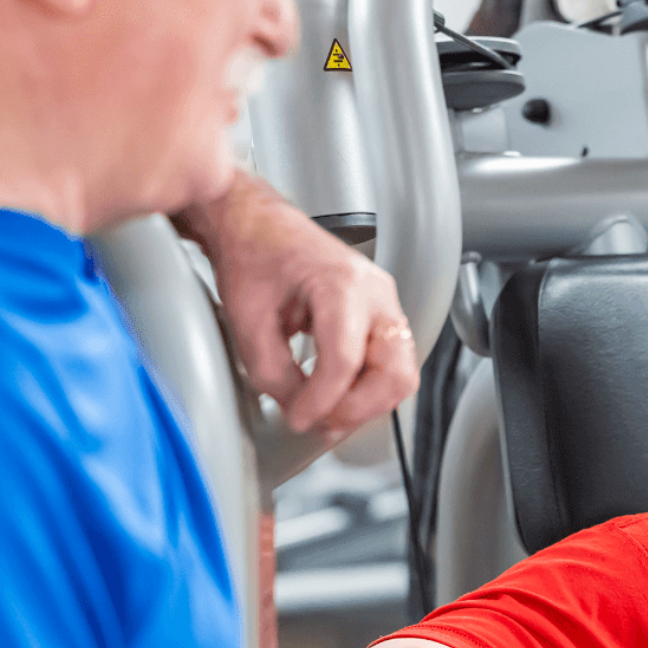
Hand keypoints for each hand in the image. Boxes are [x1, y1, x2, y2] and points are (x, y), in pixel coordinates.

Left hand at [176, 173, 418, 441]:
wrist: (256, 225)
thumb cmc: (253, 253)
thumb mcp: (248, 320)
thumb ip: (274, 373)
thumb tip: (296, 408)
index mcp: (341, 284)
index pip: (345, 361)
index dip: (321, 402)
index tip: (298, 420)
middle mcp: (374, 292)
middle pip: (395, 373)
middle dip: (358, 409)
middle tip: (320, 422)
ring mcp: (384, 303)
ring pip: (400, 374)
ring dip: (365, 403)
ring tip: (326, 411)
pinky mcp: (380, 315)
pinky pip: (389, 364)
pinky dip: (366, 388)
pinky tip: (335, 393)